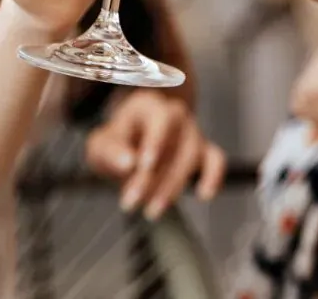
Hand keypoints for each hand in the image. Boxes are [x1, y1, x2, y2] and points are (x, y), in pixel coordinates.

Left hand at [84, 90, 225, 218]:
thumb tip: (129, 164)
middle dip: (157, 177)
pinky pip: (216, 161)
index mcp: (149, 106)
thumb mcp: (101, 144)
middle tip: (132, 202)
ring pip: (194, 155)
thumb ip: (111, 151)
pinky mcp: (203, 151)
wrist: (130, 144)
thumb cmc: (116, 142)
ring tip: (151, 211)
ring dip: (175, 186)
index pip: (161, 118)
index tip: (143, 167)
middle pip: (179, 142)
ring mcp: (192, 132)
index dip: (156, 141)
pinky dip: (213, 177)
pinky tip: (203, 195)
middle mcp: (176, 115)